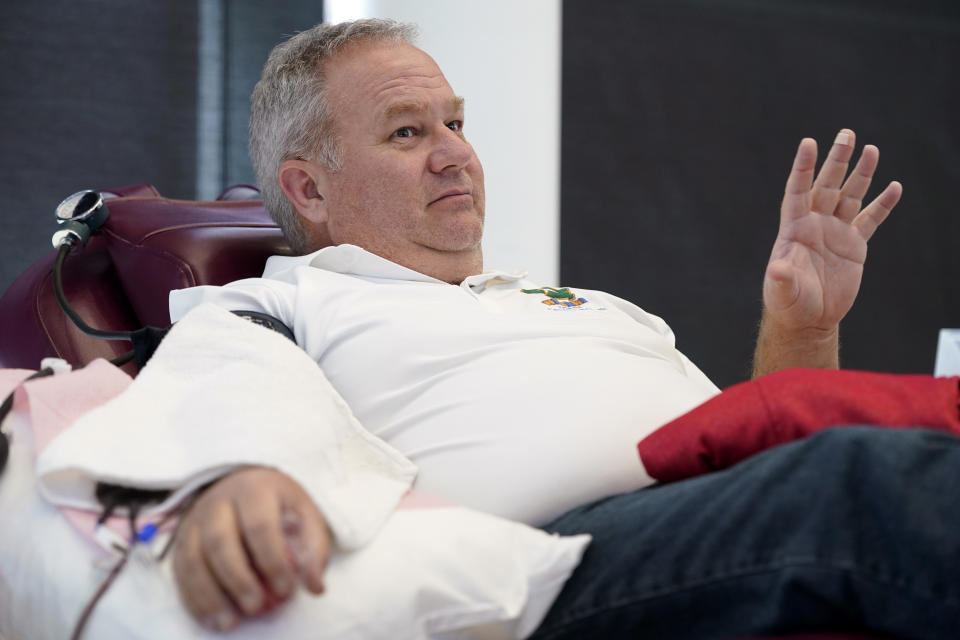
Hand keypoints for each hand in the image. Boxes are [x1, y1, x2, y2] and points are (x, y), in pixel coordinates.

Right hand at [171, 467, 330, 631]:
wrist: (245, 485)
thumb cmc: (279, 507)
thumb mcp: (305, 516)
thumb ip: (313, 550)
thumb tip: (315, 587)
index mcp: (255, 489)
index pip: (259, 525)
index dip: (272, 560)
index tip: (286, 590)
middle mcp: (220, 500)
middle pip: (220, 541)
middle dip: (238, 579)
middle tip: (257, 607)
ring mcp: (196, 519)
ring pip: (194, 558)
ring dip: (211, 595)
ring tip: (230, 621)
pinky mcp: (183, 539)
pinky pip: (181, 571)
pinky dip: (195, 599)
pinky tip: (212, 619)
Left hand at [763, 129, 901, 333]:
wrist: (809, 319)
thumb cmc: (790, 305)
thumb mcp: (783, 293)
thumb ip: (782, 280)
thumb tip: (777, 270)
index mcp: (794, 229)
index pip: (798, 191)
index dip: (803, 168)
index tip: (809, 143)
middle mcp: (815, 224)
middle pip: (827, 185)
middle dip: (837, 160)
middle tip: (847, 134)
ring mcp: (835, 232)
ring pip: (850, 196)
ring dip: (860, 174)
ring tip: (871, 149)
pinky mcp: (854, 245)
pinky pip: (870, 219)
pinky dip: (883, 204)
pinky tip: (894, 187)